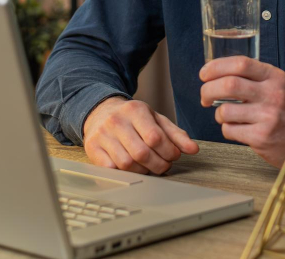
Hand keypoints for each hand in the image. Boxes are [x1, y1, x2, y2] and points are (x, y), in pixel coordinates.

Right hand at [82, 97, 198, 174]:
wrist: (100, 111)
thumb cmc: (132, 118)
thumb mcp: (155, 119)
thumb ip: (175, 134)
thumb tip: (193, 149)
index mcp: (135, 110)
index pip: (155, 137)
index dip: (169, 152)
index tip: (173, 156)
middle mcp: (116, 121)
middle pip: (142, 153)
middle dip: (158, 165)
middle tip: (164, 165)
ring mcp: (102, 135)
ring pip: (127, 164)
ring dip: (143, 171)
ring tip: (149, 167)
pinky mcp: (92, 147)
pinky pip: (111, 169)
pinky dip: (125, 173)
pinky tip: (132, 168)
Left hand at [199, 57, 284, 169]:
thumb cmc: (284, 110)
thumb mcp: (276, 86)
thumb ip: (252, 76)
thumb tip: (213, 72)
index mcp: (275, 77)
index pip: (241, 63)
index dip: (216, 66)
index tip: (204, 74)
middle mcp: (273, 94)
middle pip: (229, 85)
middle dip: (208, 90)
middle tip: (204, 97)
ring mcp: (269, 117)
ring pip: (225, 111)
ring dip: (218, 114)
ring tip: (225, 116)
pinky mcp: (262, 137)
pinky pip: (229, 130)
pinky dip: (227, 129)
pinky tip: (237, 129)